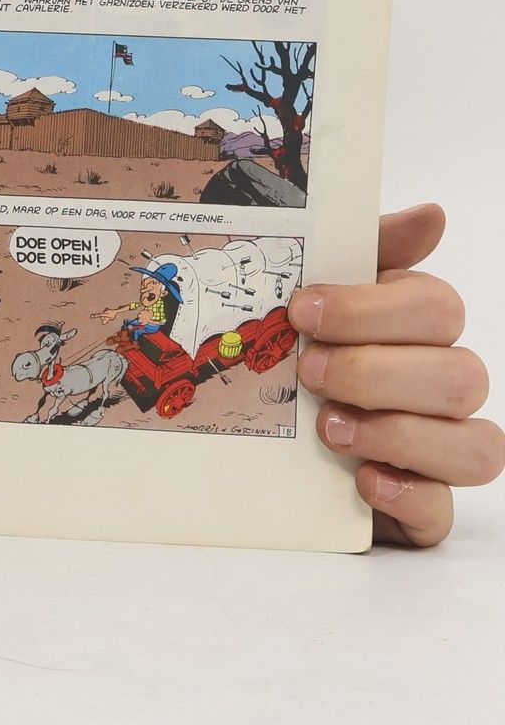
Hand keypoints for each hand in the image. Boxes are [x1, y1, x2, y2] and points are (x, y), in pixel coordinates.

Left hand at [291, 205, 498, 546]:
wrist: (250, 447)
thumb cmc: (291, 355)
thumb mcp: (308, 299)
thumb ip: (360, 251)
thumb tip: (431, 214)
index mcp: (412, 329)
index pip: (437, 307)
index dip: (374, 309)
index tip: (303, 310)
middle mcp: (436, 387)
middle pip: (461, 375)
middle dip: (378, 372)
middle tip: (310, 372)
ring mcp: (435, 450)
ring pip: (475, 444)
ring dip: (401, 433)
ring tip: (329, 428)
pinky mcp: (419, 506)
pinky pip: (445, 509)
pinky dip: (408, 493)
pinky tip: (364, 479)